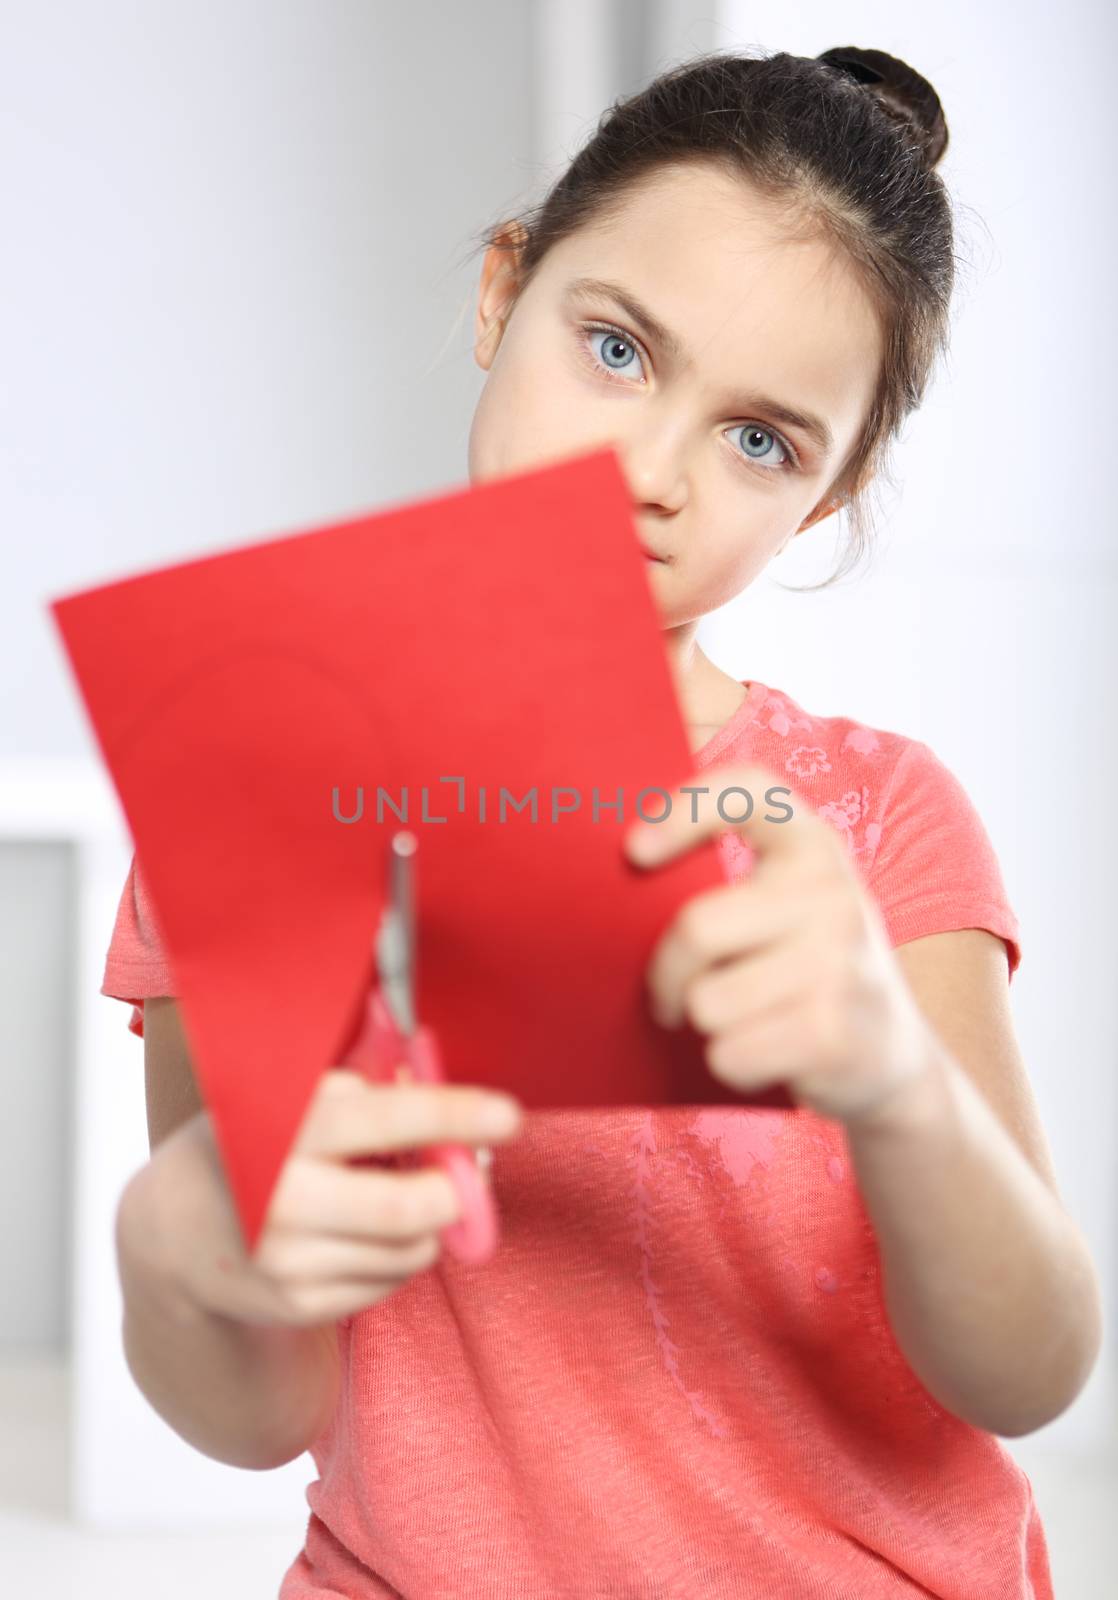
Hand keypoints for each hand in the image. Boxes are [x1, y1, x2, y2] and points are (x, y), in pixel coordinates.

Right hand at [117, 1071, 524, 1329]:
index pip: (382, 1120)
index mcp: (279, 1129)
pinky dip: (399, 1252)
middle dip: (454, 1190)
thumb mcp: (291, 1096)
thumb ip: (367, 1092)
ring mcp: (286, 1262)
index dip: (452, 1115)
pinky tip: (363, 1230)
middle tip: (458, 1174)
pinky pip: (389, 1280)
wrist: (175, 1231)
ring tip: (397, 1192)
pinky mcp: (298, 1305)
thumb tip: (451, 1105)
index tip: (510, 1114)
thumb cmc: (254, 1140)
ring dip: (429, 1221)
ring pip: (411, 1249)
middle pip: (409, 1208)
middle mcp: (278, 1200)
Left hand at [622, 761, 936, 1127]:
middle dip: (666, 974)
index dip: (686, 809)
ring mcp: (839, 964)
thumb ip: (736, 881)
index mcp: (816, 847)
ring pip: (705, 1001)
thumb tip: (631, 870)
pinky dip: (732, 1064)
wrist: (895, 1056)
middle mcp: (833, 894)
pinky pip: (728, 1053)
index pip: (749, 792)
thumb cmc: (815, 970)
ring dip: (707, 1024)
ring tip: (742, 1020)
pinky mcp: (831, 1033)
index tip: (635, 850)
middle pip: (696, 927)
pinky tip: (767, 1053)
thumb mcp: (796, 904)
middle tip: (668, 996)